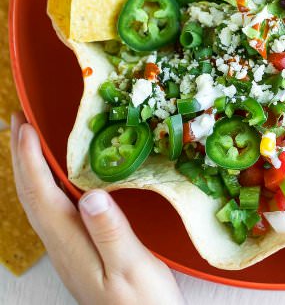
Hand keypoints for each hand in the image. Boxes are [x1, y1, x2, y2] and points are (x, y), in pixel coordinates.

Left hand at [10, 112, 184, 304]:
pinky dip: (48, 185)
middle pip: (31, 196)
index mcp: (72, 243)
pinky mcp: (79, 250)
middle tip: (19, 122)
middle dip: (22, 157)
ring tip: (31, 142)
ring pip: (39, 202)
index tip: (25, 126)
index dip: (30, 159)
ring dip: (31, 169)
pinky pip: (53, 209)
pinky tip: (58, 178)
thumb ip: (111, 232)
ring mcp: (69, 249)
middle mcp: (63, 244)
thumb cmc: (142, 303)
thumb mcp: (131, 266)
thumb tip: (91, 195)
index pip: (41, 194)